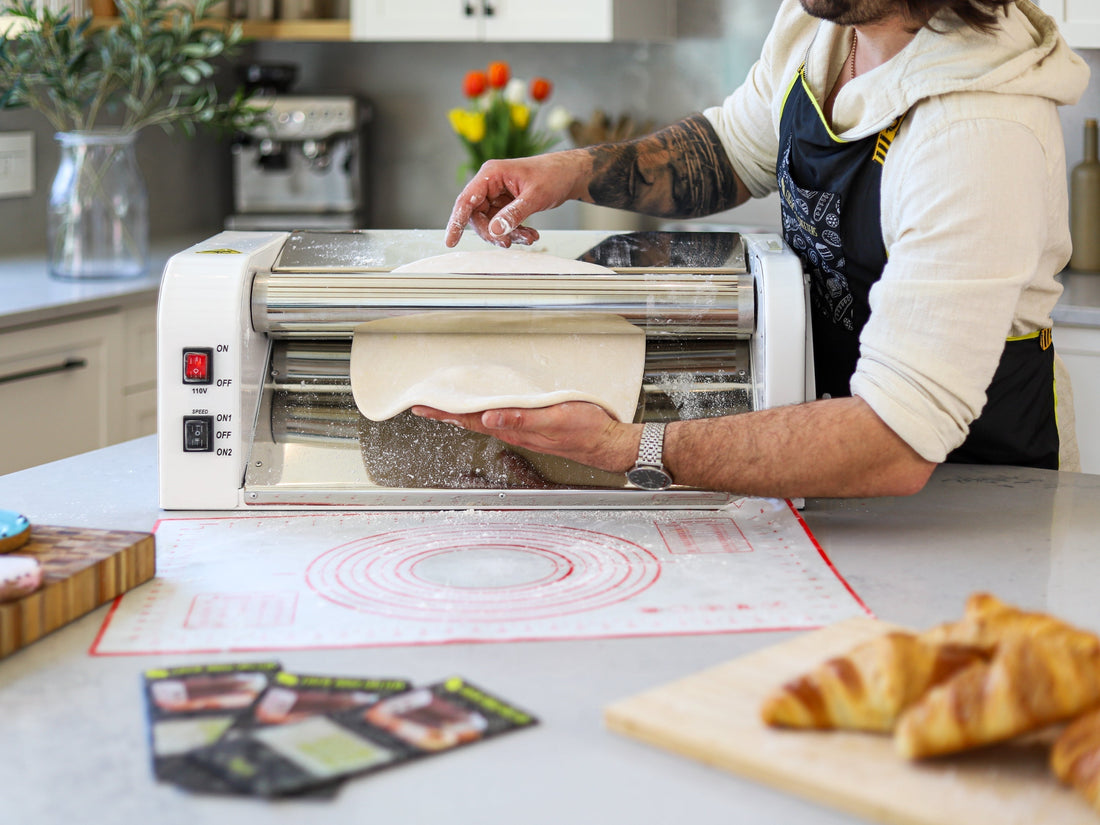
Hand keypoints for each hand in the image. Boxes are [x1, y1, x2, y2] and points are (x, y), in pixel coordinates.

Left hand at [410, 401, 637, 472]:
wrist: (608, 443)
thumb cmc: (587, 431)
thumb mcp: (555, 419)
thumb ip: (522, 419)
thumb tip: (488, 417)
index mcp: (515, 428)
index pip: (471, 418)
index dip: (445, 411)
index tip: (422, 406)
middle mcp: (514, 431)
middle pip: (471, 420)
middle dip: (446, 411)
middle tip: (423, 402)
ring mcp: (522, 431)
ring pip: (483, 419)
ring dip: (462, 411)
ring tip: (444, 402)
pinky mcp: (532, 427)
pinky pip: (499, 418)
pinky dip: (483, 410)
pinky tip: (482, 405)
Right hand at [445, 150, 590, 247]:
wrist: (570, 173)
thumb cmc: (553, 175)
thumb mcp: (534, 196)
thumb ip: (514, 214)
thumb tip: (494, 231)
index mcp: (491, 174)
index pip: (466, 200)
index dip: (456, 222)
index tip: (450, 241)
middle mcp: (491, 184)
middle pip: (477, 216)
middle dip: (493, 233)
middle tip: (509, 242)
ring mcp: (498, 194)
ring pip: (491, 223)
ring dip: (508, 234)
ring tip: (529, 238)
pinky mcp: (507, 203)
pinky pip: (503, 223)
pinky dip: (516, 232)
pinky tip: (531, 235)